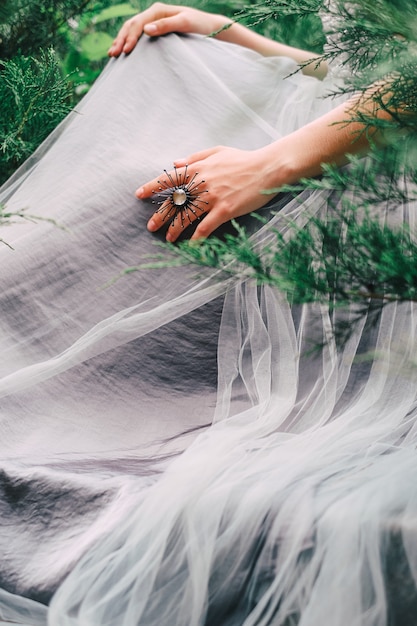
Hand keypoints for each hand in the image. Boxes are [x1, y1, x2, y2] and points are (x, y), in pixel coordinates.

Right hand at [108, 2, 230, 56]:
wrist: (209, 27)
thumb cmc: (199, 25)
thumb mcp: (184, 24)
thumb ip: (166, 26)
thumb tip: (146, 30)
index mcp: (158, 10)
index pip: (138, 23)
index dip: (130, 37)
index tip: (126, 51)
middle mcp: (154, 13)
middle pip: (131, 25)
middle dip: (121, 39)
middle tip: (113, 54)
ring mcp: (154, 21)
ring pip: (131, 29)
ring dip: (121, 40)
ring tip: (112, 53)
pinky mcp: (156, 29)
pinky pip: (137, 34)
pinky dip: (127, 41)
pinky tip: (122, 49)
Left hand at [136, 146, 277, 241]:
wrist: (268, 168)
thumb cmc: (244, 159)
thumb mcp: (217, 152)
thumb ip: (195, 158)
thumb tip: (175, 163)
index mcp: (199, 168)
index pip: (169, 178)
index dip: (152, 187)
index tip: (139, 195)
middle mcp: (202, 183)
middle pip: (175, 201)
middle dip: (161, 214)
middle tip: (150, 226)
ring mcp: (213, 197)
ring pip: (188, 215)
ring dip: (176, 228)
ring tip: (168, 239)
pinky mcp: (225, 209)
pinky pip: (206, 226)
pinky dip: (197, 237)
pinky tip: (191, 246)